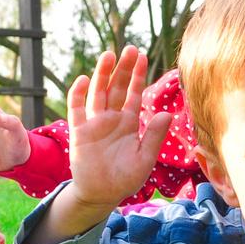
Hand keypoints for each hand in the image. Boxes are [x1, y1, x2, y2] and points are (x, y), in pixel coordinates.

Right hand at [26, 48, 174, 243]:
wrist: (101, 195)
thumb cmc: (124, 179)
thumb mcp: (144, 158)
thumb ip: (153, 136)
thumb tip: (167, 113)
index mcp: (127, 123)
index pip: (133, 93)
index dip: (137, 75)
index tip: (142, 56)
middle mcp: (110, 119)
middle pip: (116, 87)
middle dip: (122, 68)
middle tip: (130, 48)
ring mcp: (94, 124)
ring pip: (98, 93)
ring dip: (102, 74)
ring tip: (109, 55)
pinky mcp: (79, 132)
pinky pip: (77, 109)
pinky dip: (79, 94)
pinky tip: (85, 80)